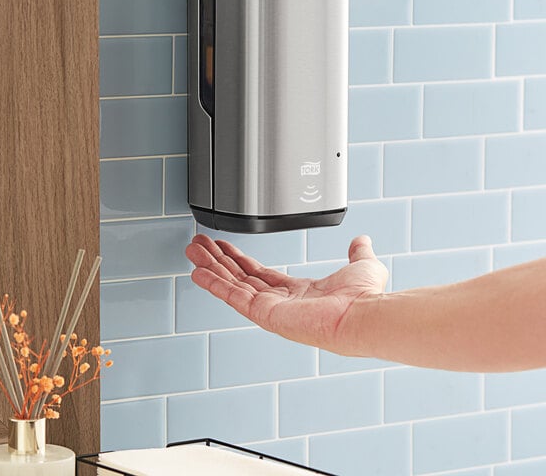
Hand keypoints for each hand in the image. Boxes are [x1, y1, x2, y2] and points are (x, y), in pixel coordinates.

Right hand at [185, 234, 388, 354]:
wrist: (362, 315)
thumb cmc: (364, 299)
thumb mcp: (361, 267)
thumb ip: (357, 253)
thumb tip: (361, 241)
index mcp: (298, 292)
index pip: (261, 274)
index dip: (241, 260)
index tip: (225, 249)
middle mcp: (281, 302)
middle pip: (241, 277)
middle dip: (219, 261)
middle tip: (200, 247)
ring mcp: (270, 309)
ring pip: (233, 285)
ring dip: (212, 268)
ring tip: (193, 253)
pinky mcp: (264, 314)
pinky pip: (234, 296)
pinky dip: (215, 284)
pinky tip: (199, 273)